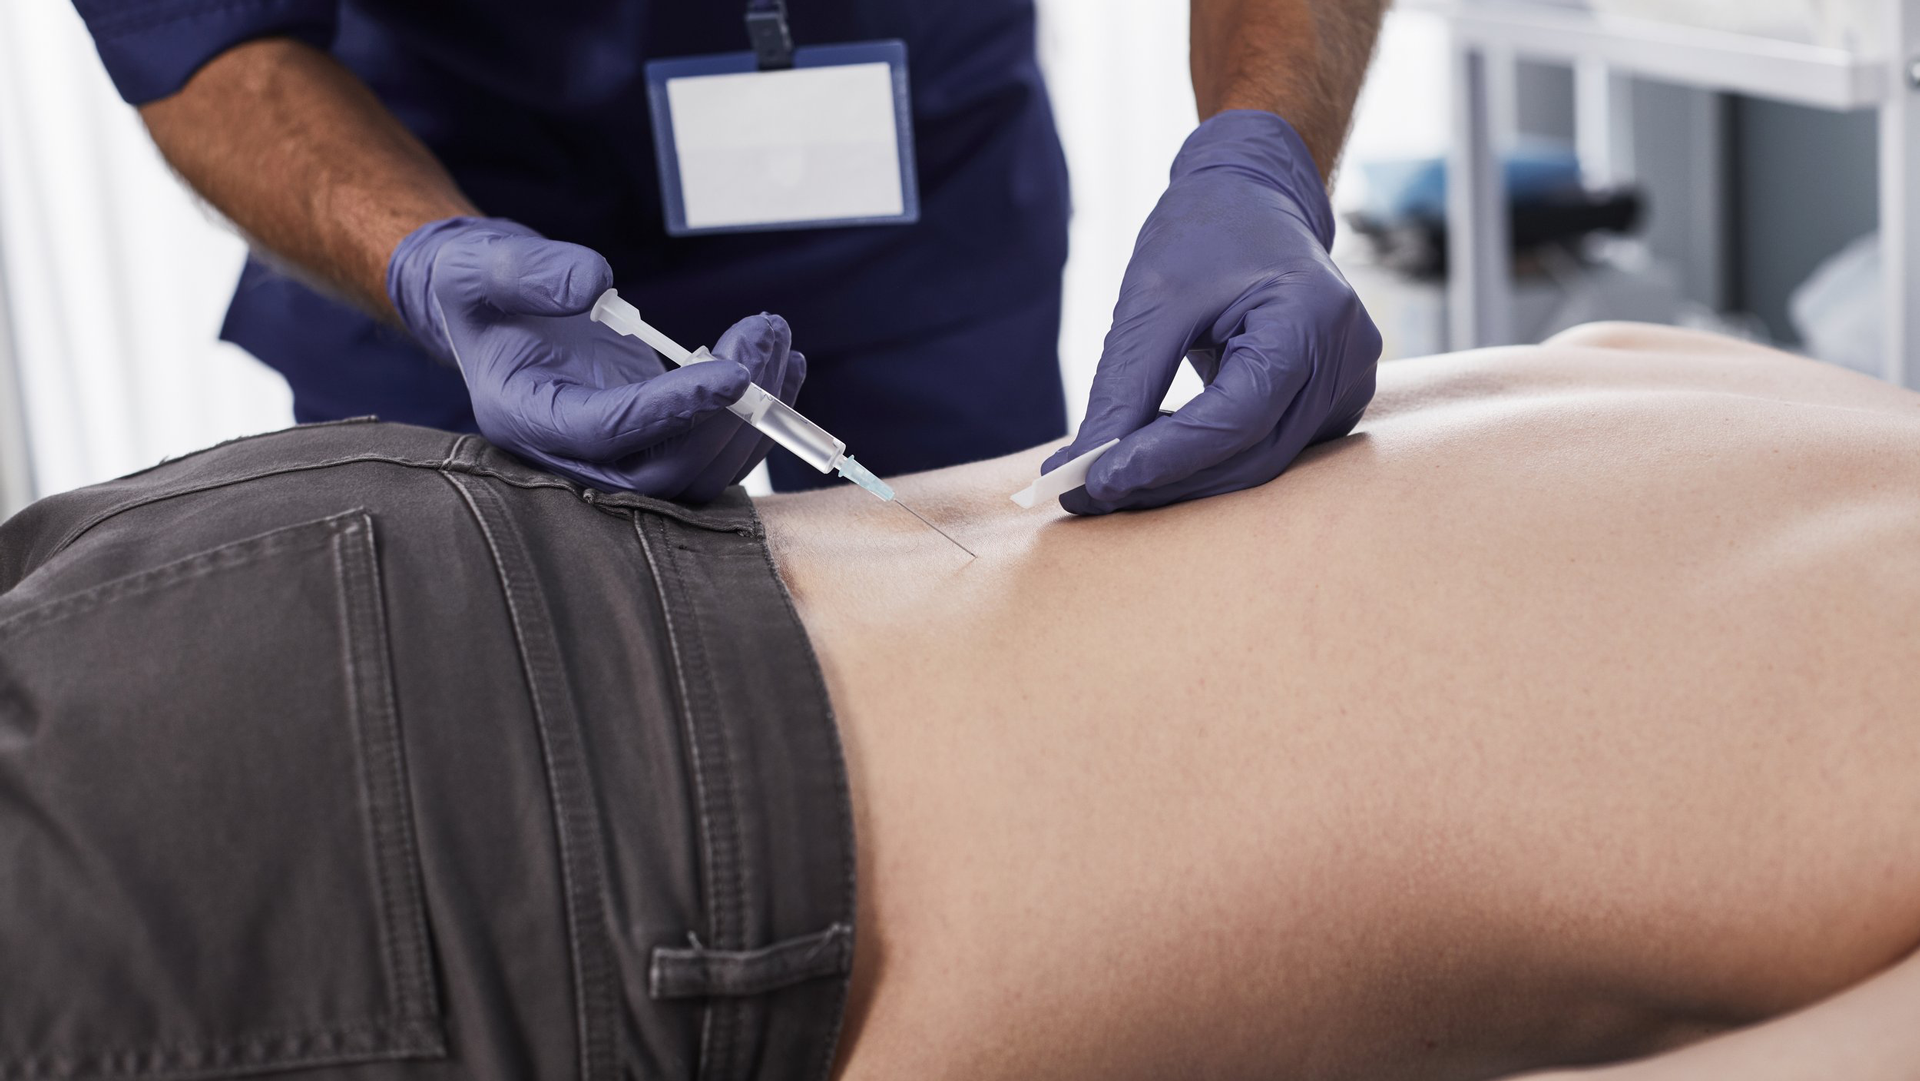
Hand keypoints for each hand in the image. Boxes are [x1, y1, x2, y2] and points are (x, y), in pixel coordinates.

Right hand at [387, 216, 803, 499]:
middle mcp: (574, 453)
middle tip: (764, 336)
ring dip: (755, 414)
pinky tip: (781, 364)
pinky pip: (714, 453)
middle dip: (729, 412)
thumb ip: (526, 272)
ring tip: (775, 338)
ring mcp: (618, 455)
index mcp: (526, 417)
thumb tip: (594, 282)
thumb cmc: (480, 290)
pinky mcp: (653, 443)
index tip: (731, 372)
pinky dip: (758, 417)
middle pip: (667, 472)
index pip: (609, 433)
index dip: (674, 409)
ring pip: (701, 472)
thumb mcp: (479, 266)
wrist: (493, 310)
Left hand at [1048, 111, 1379, 513]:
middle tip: (1087, 495)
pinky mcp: (1328, 403)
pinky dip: (1206, 460)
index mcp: (1312, 317)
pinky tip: (1153, 452)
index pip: (1239, 417)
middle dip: (1167, 480)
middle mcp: (1345, 359)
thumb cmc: (1206, 232)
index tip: (1097, 481)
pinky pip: (1265, 449)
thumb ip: (1124, 388)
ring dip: (1182, 479)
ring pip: (1258, 463)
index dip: (1168, 457)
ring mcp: (1346, 386)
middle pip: (1252, 453)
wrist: (1254, 198)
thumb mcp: (1154, 298)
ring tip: (1108, 479)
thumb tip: (1082, 472)